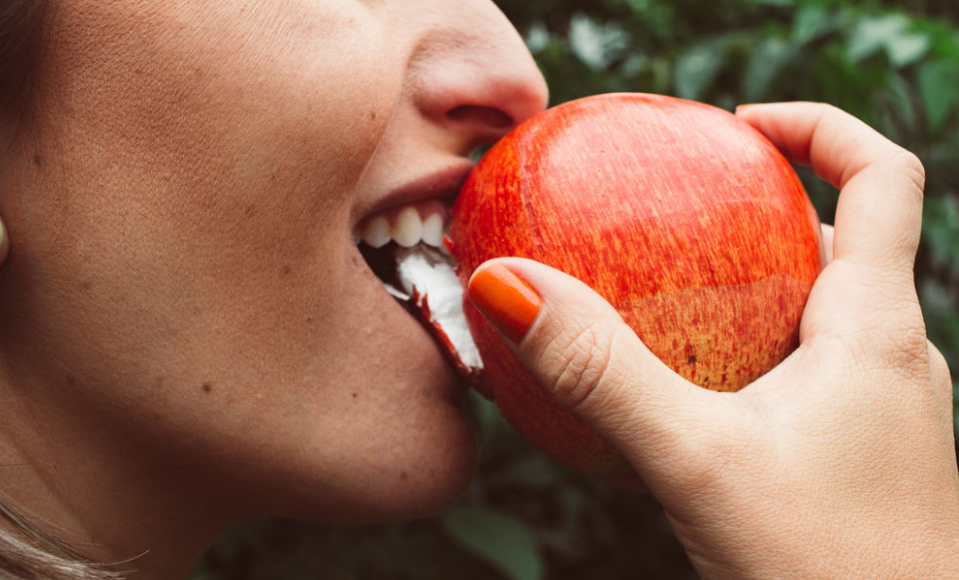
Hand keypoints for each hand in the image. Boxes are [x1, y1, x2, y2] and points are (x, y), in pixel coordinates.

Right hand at [468, 103, 958, 577]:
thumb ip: (600, 372)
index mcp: (877, 328)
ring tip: (667, 294)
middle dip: (758, 208)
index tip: (734, 125)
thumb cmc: (827, 570)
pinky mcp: (857, 450)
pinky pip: (803, 368)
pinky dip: (746, 347)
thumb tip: (511, 285)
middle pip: (839, 238)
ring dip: (750, 281)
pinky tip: (686, 389)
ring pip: (818, 308)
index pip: (881, 175)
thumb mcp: (694, 461)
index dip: (815, 125)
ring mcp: (880, 407)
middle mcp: (892, 355)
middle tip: (673, 210)